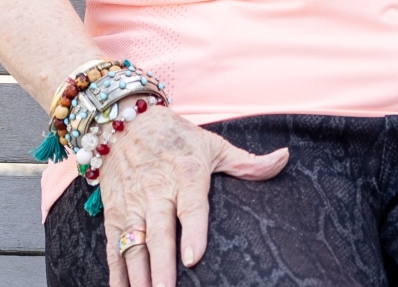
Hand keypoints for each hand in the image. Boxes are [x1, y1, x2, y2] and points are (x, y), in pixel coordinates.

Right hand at [96, 106, 287, 286]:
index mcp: (187, 174)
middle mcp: (157, 192)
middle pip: (159, 234)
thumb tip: (284, 159)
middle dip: (161, 267)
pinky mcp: (113, 215)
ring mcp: (132, 206)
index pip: (191, 206)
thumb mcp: (214, 146)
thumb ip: (247, 162)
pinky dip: (116, 274)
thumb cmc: (179, 138)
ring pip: (133, 246)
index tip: (194, 258)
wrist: (128, 126)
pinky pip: (113, 249)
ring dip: (138, 277)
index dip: (193, 232)